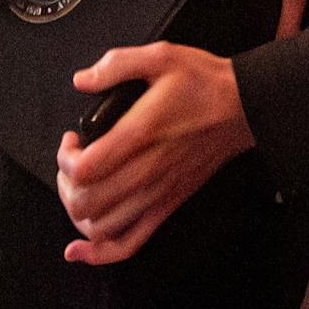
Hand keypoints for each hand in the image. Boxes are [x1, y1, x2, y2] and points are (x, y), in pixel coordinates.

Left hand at [53, 42, 253, 264]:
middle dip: (66, 184)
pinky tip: (82, 247)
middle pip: (86, 203)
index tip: (72, 139)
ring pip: (101, 227)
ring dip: (78, 212)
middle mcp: (147, 171)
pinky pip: (130, 244)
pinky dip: (101, 253)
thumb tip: (82, 80)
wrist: (243, 107)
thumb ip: (116, 65)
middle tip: (73, 162)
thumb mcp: (160, 55)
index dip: (65, 158)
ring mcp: (158, 194)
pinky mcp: (168, 205)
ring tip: (82, 188)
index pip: (85, 169)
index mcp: (140, 134)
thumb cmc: (203, 83)